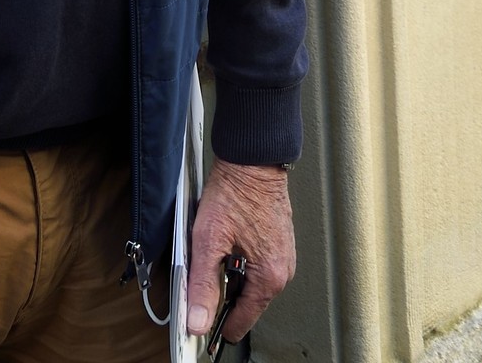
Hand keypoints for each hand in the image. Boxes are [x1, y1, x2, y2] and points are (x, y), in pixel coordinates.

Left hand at [187, 157, 294, 342]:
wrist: (251, 158)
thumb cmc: (236, 191)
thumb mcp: (209, 240)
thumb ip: (203, 285)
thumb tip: (198, 321)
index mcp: (269, 278)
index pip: (242, 322)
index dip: (218, 324)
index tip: (202, 321)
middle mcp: (282, 271)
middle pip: (245, 302)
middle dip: (223, 290)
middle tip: (207, 263)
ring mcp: (282, 257)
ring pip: (249, 282)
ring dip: (230, 273)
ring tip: (219, 245)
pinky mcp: (277, 243)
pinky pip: (256, 265)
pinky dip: (239, 259)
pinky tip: (229, 239)